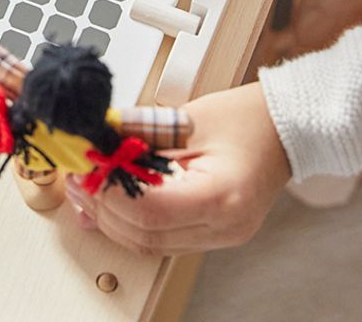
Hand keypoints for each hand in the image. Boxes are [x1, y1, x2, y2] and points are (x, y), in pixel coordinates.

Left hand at [66, 83, 289, 254]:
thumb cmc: (246, 117)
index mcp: (222, 196)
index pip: (150, 212)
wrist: (284, 128)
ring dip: (112, 219)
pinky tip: (111, 204)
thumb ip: (140, 135)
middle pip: (146, 235)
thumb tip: (98, 143)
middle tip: (77, 177)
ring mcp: (221, 237)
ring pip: (150, 244)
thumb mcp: (187, 118)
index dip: (109, 193)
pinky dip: (132, 223)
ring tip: (87, 188)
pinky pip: (163, 238)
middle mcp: (224, 227)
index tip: (85, 170)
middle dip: (103, 207)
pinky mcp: (213, 234)